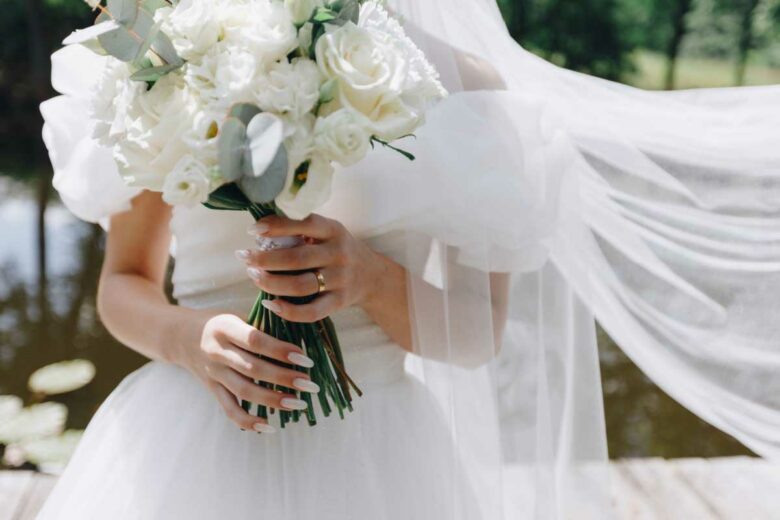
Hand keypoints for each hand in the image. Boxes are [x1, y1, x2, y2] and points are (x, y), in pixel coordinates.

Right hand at [177, 313, 319, 432]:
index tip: (305, 358)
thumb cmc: (220, 323)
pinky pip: (229, 409)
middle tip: (309, 384)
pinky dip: (247, 421)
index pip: (255, 340)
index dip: (280, 350)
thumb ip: (261, 324)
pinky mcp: (212, 389)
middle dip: (284, 378)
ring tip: (298, 404)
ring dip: (273, 400)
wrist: (180, 336)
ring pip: (244, 391)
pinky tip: (269, 426)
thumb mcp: (237, 315)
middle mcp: (217, 352)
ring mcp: (214, 373)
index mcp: (225, 328)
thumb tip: (299, 336)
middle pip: (253, 368)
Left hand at [236, 214, 384, 322]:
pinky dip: (288, 310)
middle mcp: (338, 254)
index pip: (304, 224)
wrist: (372, 276)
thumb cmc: (337, 250)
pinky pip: (311, 311)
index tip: (253, 230)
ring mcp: (340, 280)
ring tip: (253, 276)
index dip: (276, 227)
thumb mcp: (327, 233)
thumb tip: (260, 230)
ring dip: (272, 283)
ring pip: (301, 285)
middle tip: (244, 257)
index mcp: (333, 230)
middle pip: (297, 258)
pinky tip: (270, 304)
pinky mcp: (339, 302)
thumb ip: (301, 231)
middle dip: (265, 259)